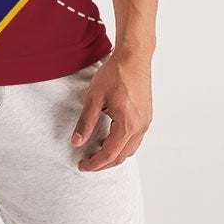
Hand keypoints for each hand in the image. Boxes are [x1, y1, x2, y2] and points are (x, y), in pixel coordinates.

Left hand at [71, 51, 152, 171]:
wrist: (134, 57)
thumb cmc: (115, 74)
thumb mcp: (94, 97)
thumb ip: (86, 122)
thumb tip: (76, 142)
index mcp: (127, 125)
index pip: (109, 154)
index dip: (94, 163)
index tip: (82, 166)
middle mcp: (140, 127)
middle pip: (121, 156)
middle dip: (104, 163)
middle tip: (88, 163)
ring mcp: (145, 122)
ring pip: (130, 149)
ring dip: (114, 155)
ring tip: (97, 153)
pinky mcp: (146, 116)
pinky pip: (136, 139)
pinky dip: (123, 145)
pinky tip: (111, 139)